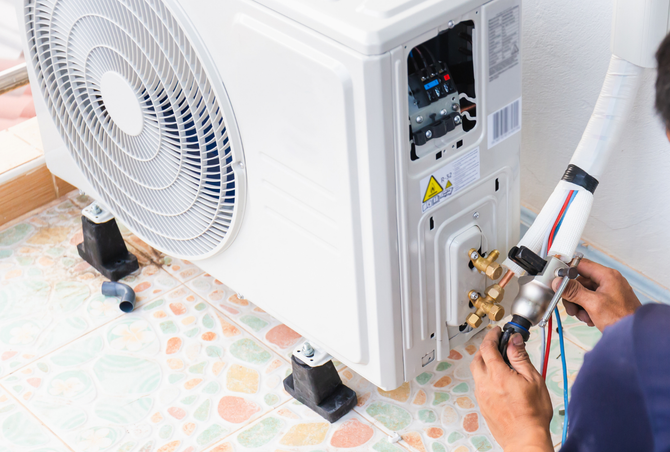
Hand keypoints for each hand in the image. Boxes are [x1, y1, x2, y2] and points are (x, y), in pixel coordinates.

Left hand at [471, 327, 552, 451]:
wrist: (525, 439)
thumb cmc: (532, 414)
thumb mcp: (533, 380)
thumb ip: (521, 357)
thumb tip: (514, 341)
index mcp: (498, 375)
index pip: (488, 347)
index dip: (492, 336)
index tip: (497, 331)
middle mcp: (485, 384)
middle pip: (477, 358)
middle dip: (485, 348)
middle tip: (497, 344)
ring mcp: (482, 395)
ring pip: (477, 371)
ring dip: (484, 362)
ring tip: (499, 361)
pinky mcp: (482, 404)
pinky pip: (479, 384)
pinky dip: (485, 376)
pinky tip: (498, 380)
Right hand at [552, 258, 640, 331]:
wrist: (634, 335)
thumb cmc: (622, 319)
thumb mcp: (593, 304)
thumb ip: (573, 291)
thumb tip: (558, 282)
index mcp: (607, 275)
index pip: (581, 265)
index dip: (567, 271)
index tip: (558, 280)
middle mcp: (608, 281)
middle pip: (580, 282)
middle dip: (573, 296)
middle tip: (572, 307)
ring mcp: (608, 292)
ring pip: (583, 293)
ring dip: (579, 305)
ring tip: (584, 316)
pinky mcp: (608, 302)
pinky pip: (589, 301)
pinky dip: (586, 310)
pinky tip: (590, 318)